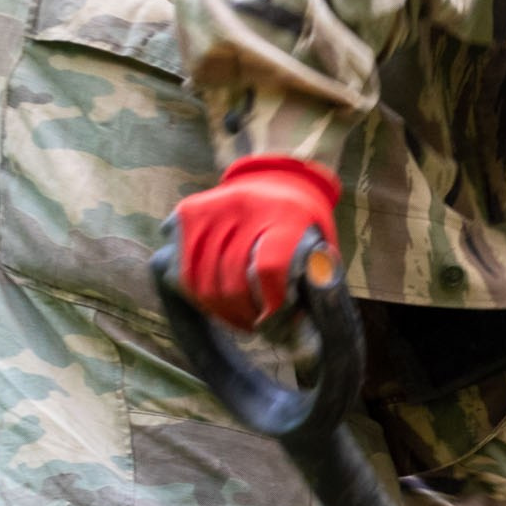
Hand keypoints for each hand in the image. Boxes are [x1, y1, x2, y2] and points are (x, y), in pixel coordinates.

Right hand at [171, 155, 340, 328]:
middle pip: (230, 278)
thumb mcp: (322, 243)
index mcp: (287, 214)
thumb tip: (299, 329)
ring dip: (218, 309)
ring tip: (237, 319)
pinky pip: (184, 266)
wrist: (280, 177)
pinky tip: (215, 304)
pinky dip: (196, 293)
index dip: (270, 303)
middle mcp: (246, 206)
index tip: (274, 322)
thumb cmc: (304, 222)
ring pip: (201, 277)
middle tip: (255, 327)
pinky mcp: (189, 211)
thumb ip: (314, 279)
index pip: (270, 268)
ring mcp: (213, 207)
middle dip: (242, 314)